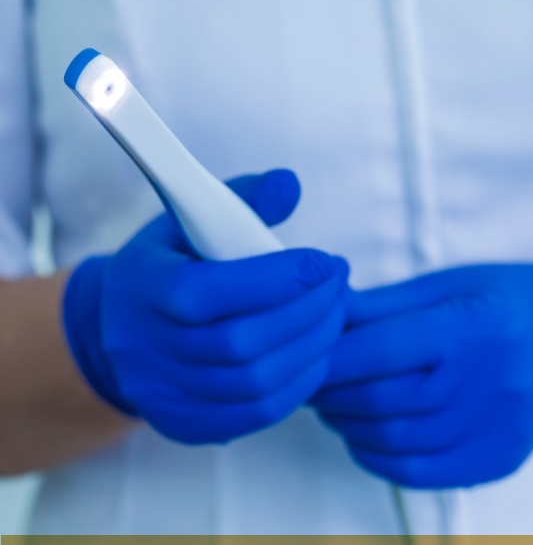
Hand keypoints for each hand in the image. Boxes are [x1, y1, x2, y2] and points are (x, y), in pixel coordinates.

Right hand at [64, 169, 348, 443]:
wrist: (117, 329)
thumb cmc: (166, 266)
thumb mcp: (188, 221)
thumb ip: (241, 199)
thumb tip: (290, 184)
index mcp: (143, 288)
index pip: (211, 291)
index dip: (277, 279)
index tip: (324, 262)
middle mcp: (146, 349)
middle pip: (241, 343)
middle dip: (308, 312)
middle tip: (339, 285)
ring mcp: (164, 394)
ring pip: (256, 383)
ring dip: (312, 348)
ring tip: (336, 315)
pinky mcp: (185, 423)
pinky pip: (256, 413)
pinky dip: (299, 384)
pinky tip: (316, 353)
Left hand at [311, 263, 532, 487]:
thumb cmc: (503, 299)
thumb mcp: (444, 285)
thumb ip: (382, 305)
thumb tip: (326, 314)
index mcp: (470, 328)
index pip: (378, 351)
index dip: (330, 359)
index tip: (307, 357)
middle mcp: (486, 384)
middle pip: (379, 400)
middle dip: (329, 393)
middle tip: (310, 383)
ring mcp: (495, 429)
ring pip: (393, 440)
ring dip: (346, 425)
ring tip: (331, 406)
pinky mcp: (498, 459)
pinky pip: (421, 473)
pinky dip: (377, 459)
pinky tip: (361, 438)